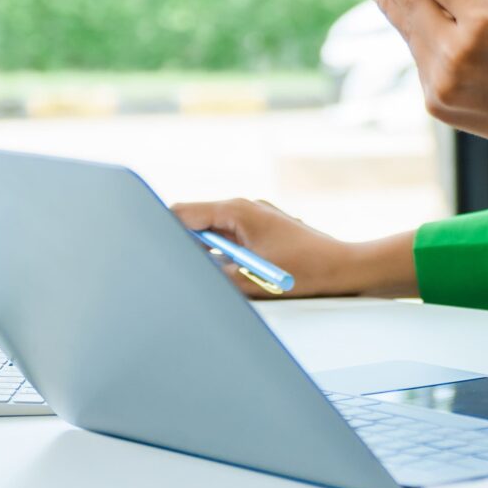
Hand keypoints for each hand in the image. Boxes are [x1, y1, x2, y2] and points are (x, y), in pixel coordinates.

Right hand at [169, 197, 404, 298]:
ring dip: (202, 254)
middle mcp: (244, 207)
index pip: (182, 214)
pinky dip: (220, 256)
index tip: (140, 247)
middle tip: (162, 269)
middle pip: (195, 222)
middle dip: (179, 245)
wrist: (347, 269)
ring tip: (192, 275)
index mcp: (236, 210)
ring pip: (212, 233)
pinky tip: (220, 276)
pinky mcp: (264, 232)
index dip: (159, 230)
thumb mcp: (249, 279)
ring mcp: (255, 218)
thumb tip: (184, 276)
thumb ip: (211, 275)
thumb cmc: (305, 271)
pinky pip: (230, 240)